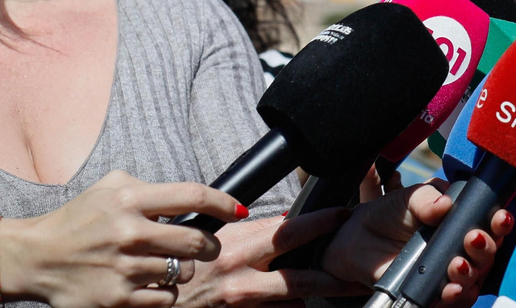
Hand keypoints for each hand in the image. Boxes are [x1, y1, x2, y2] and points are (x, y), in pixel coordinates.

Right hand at [7, 171, 240, 307]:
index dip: (223, 203)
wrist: (35, 257)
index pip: (194, 196)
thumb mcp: (111, 188)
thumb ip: (151, 189)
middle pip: (197, 241)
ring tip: (166, 265)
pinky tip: (152, 284)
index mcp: (130, 199)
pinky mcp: (116, 300)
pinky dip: (165, 293)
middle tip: (206, 246)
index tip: (237, 210)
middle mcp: (129, 232)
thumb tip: (195, 198)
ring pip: (183, 273)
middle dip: (210, 245)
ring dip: (183, 271)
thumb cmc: (78, 219)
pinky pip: (165, 299)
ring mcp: (123, 269)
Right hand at [178, 208, 353, 307]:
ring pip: (293, 302)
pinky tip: (300, 302)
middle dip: (335, 274)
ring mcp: (242, 305)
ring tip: (343, 286)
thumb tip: (282, 218)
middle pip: (301, 276)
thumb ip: (247, 229)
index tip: (343, 215)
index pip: (288, 232)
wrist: (153, 298)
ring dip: (316, 293)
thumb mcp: (212, 235)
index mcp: (237, 249)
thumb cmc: (181, 262)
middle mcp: (243, 280)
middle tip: (361, 269)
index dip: (320, 223)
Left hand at [322, 181, 511, 304]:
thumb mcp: (404, 199)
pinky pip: (455, 300)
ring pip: (475, 279)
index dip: (500, 222)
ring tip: (455, 265)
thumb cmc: (386, 214)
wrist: (355, 241)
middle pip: (488, 253)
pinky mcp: (433, 291)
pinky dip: (455, 297)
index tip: (500, 218)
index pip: (491, 222)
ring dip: (470, 274)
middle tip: (471, 240)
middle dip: (486, 248)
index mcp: (460, 219)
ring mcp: (447, 270)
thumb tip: (445, 205)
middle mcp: (459, 246)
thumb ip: (425, 199)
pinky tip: (448, 290)